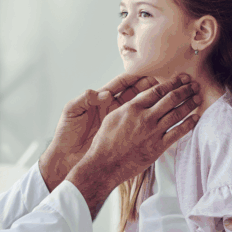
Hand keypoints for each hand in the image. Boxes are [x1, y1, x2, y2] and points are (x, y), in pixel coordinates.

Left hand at [39, 74, 157, 189]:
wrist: (65, 157)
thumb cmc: (66, 133)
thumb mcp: (72, 112)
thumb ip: (85, 99)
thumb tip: (104, 94)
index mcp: (100, 100)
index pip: (121, 85)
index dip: (134, 78)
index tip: (147, 74)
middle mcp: (110, 108)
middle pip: (133, 93)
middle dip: (148, 87)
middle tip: (163, 83)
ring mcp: (116, 122)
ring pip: (139, 109)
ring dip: (152, 103)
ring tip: (167, 98)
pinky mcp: (119, 136)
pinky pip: (136, 127)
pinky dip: (147, 122)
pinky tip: (160, 120)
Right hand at [66, 75, 200, 218]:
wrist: (105, 165)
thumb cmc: (105, 141)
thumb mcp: (113, 116)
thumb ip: (129, 106)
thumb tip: (140, 98)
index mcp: (133, 107)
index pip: (158, 90)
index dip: (172, 83)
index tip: (181, 78)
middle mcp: (145, 117)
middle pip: (170, 99)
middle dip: (184, 90)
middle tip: (194, 84)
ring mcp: (153, 132)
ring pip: (177, 114)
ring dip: (189, 104)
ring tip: (197, 98)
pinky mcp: (158, 147)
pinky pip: (178, 133)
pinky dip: (189, 124)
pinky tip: (196, 118)